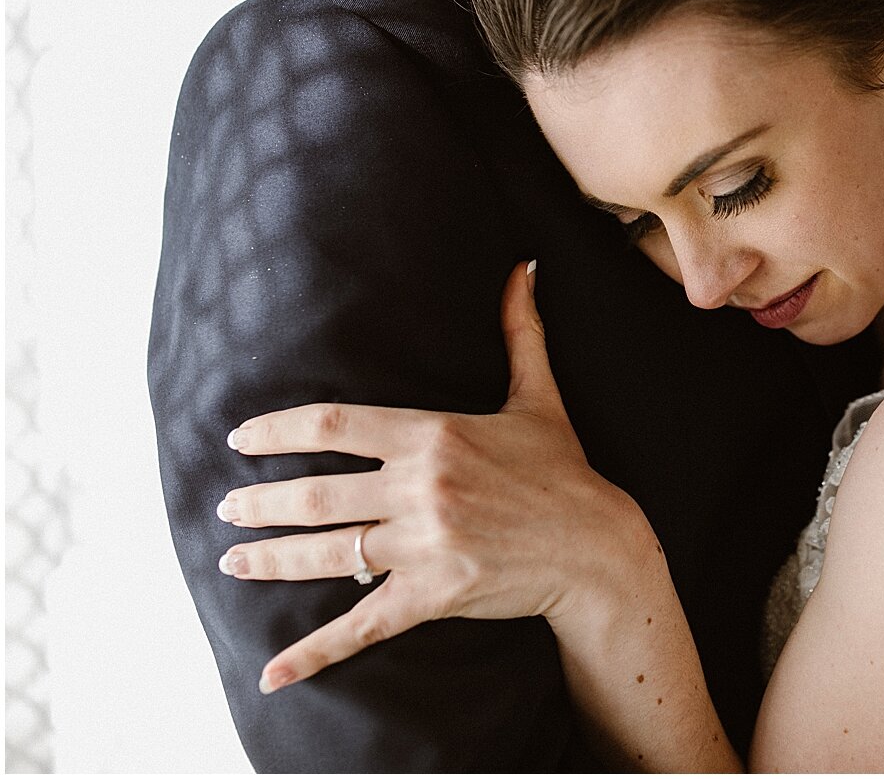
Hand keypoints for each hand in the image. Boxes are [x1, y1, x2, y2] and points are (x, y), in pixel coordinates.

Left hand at [217, 259, 653, 693]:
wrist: (597, 546)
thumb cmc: (564, 470)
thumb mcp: (540, 396)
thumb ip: (521, 331)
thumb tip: (524, 267)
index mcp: (435, 435)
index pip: (335, 425)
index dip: (278, 431)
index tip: (241, 439)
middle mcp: (422, 488)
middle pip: (317, 493)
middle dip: (261, 503)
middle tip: (227, 508)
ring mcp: (425, 545)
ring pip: (327, 553)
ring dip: (270, 559)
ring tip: (232, 559)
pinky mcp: (433, 595)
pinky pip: (362, 626)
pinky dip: (313, 653)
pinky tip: (272, 674)